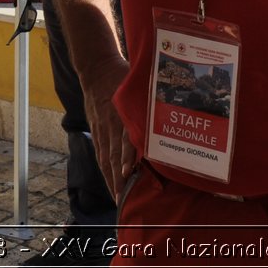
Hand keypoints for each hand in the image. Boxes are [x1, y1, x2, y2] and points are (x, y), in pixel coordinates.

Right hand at [79, 56, 135, 198]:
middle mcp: (110, 124)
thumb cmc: (122, 75)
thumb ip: (149, 100)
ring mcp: (101, 129)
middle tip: (124, 198)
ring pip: (106, 158)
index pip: (125, 137)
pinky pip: (100, 153)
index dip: (127, 156)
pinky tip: (110, 183)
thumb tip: (171, 112)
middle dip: (118, 177)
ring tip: (117, 198)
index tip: (129, 172)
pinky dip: (104, 170)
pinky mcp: (95, 131)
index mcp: (122, 112)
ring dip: (111, 178)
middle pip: (114, 154)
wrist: (96, 69)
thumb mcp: (137, 84)